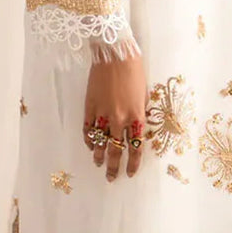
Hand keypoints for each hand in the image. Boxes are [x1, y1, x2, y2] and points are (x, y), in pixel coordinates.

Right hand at [81, 49, 147, 181]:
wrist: (115, 54)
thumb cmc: (135, 71)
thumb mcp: (144, 95)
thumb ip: (140, 114)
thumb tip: (136, 128)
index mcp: (136, 117)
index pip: (135, 148)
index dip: (132, 163)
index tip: (129, 173)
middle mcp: (119, 119)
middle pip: (115, 150)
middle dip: (113, 167)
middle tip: (111, 177)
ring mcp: (103, 114)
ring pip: (99, 142)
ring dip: (98, 155)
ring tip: (98, 164)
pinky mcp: (89, 107)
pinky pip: (87, 129)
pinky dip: (88, 140)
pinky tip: (89, 146)